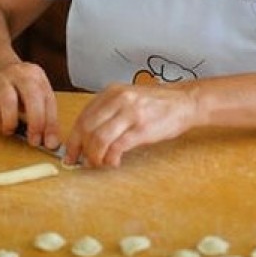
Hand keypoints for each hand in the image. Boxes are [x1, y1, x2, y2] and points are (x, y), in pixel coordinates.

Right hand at [0, 61, 60, 150]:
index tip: (50, 142)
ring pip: (8, 101)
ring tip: (11, 130)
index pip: (49, 100)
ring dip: (11, 122)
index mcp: (38, 76)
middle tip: (33, 140)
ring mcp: (2, 80)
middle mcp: (21, 75)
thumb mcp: (36, 93)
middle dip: (35, 122)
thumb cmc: (20, 86)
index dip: (50, 124)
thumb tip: (51, 142)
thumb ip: (44, 115)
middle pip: (32, 96)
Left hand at [63, 83, 199, 167]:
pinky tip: (114, 162)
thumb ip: (108, 113)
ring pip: (99, 139)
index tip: (71, 154)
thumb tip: (87, 138)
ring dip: (95, 157)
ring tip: (100, 163)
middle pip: (87, 129)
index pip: (83, 117)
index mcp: (111, 92)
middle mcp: (119, 100)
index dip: (74, 139)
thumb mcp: (128, 99)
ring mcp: (130, 113)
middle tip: (83, 162)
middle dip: (82, 150)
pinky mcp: (142, 128)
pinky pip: (117, 147)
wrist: (185, 102)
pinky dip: (111, 159)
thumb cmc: (157, 104)